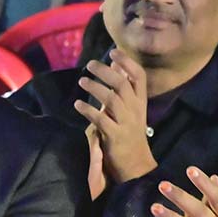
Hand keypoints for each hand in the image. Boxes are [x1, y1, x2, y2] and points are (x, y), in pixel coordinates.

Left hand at [73, 50, 157, 186]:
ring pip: (112, 99)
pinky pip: (100, 120)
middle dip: (105, 72)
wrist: (136, 164)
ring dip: (95, 87)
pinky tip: (77, 104)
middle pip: (122, 84)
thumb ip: (124, 89)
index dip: (127, 62)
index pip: (139, 77)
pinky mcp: (115, 136)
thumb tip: (117, 65)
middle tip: (89, 64)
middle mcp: (135, 110)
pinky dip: (88, 110)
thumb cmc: (130, 133)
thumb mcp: (131, 110)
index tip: (113, 52)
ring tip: (82, 80)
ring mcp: (126, 123)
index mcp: (140, 102)